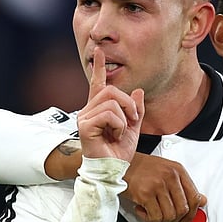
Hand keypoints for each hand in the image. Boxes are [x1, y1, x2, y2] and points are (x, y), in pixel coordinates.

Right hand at [77, 46, 141, 160]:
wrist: (112, 169)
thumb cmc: (118, 153)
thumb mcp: (133, 128)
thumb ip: (135, 110)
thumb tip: (138, 91)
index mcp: (99, 109)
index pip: (98, 84)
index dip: (99, 67)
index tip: (99, 52)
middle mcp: (88, 111)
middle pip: (111, 91)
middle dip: (128, 103)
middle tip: (133, 120)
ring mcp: (84, 117)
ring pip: (111, 102)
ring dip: (124, 118)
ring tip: (121, 132)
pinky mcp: (84, 126)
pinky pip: (108, 114)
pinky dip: (118, 125)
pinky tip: (114, 136)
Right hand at [122, 153, 206, 221]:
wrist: (119, 163)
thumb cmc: (141, 168)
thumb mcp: (167, 171)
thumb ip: (184, 187)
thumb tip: (201, 201)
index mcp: (178, 170)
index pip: (194, 197)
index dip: (192, 214)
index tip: (186, 221)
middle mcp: (170, 176)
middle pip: (183, 209)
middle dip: (175, 220)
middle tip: (167, 221)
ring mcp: (158, 185)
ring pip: (170, 215)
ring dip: (161, 220)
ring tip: (152, 213)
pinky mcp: (145, 194)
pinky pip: (155, 217)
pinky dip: (149, 219)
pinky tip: (143, 210)